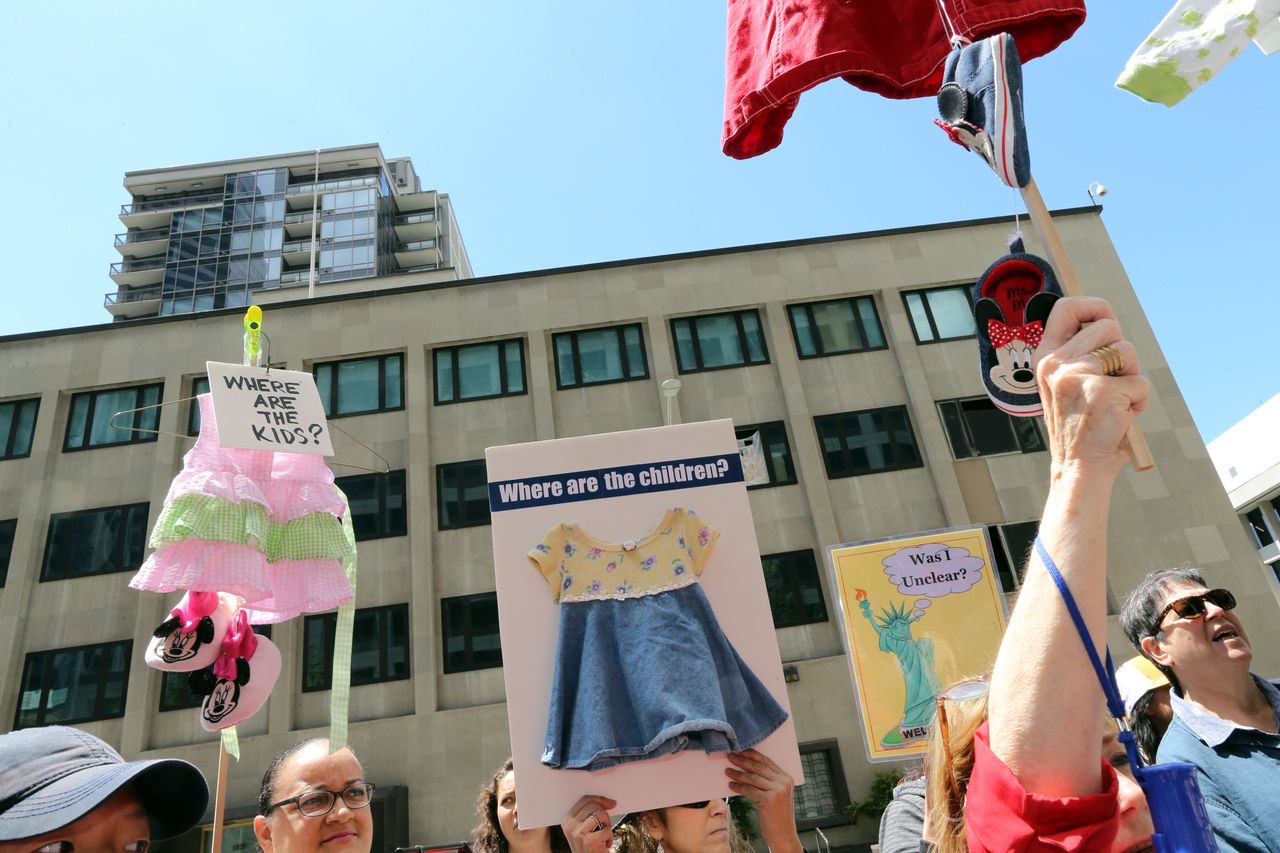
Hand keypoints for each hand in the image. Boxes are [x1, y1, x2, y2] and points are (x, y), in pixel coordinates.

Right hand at [560, 795, 616, 852]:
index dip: (600, 799)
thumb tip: (610, 802)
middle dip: (604, 814)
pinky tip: (604, 845)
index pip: (585, 800)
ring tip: (604, 835)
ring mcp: (578, 834)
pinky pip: (607, 830)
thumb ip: (590, 813)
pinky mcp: (589, 842)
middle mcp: (569, 826)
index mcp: (566, 820)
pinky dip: (610, 837)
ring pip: (600, 814)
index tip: (611, 803)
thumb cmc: (589, 847)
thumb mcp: (584, 828)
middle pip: (593, 805)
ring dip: (607, 825)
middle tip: (605, 826)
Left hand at [726, 750, 801, 852]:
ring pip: (752, 778)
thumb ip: (768, 781)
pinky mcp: (769, 800)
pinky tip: (731, 785)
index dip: (752, 754)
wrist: (784, 834)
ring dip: (738, 774)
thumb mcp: (777, 794)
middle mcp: (783, 782)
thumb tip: (747, 768)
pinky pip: (749, 790)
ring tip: (727, 771)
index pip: (766, 761)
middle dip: (742, 761)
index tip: (740, 750)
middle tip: (730, 756)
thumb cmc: (778, 815)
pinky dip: (738, 787)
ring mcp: (777, 790)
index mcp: (786, 778)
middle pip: (758, 767)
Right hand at [1034, 297, 1148, 480]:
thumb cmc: (1081, 425)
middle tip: (1113, 379)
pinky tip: (1122, 418)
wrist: (1079, 468)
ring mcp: (1077, 376)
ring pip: (1127, 350)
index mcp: (1046, 358)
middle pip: (1109, 326)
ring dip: (1132, 376)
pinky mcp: (1102, 391)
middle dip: (1122, 351)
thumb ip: (1081, 353)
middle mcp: (1057, 363)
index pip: (1066, 307)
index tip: (1106, 319)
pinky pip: (1140, 382)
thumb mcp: (1069, 383)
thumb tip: (1107, 320)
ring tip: (1116, 401)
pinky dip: (1140, 401)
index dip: (1094, 306)